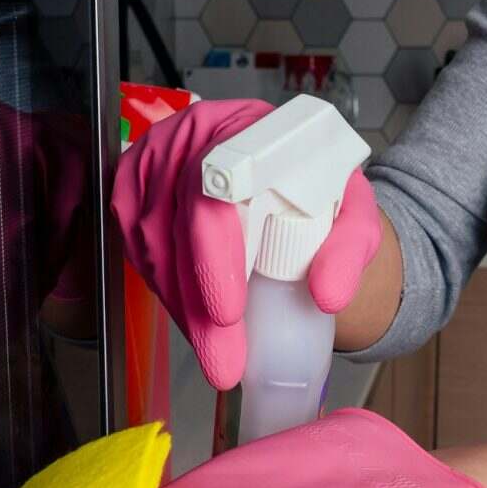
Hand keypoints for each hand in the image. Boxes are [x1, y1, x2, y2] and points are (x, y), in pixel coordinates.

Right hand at [113, 100, 381, 389]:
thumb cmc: (318, 191)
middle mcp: (187, 138)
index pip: (209, 187)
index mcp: (242, 127)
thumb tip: (328, 295)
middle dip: (197, 303)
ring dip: (180, 307)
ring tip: (217, 351)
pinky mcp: (135, 195)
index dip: (213, 254)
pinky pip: (136, 251)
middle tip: (225, 360)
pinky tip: (194, 322)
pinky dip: (166, 295)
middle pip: (173, 225)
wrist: (292, 187)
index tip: (228, 311)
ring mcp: (153, 165)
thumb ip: (348, 249)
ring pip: (150, 246)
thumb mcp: (351, 215)